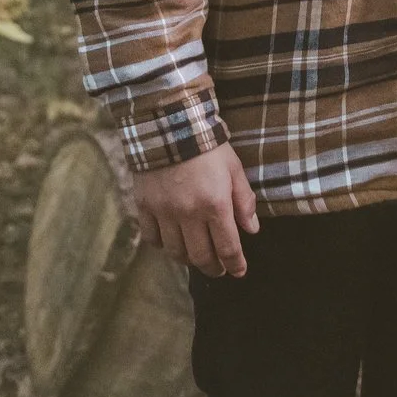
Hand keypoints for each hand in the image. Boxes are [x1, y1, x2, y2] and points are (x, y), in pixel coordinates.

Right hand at [132, 143, 259, 277]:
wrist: (169, 125)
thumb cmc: (207, 145)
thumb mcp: (234, 168)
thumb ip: (244, 200)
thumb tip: (252, 229)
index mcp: (215, 205)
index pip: (227, 247)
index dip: (235, 264)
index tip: (239, 271)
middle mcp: (189, 214)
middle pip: (201, 256)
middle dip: (213, 268)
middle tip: (219, 270)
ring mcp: (164, 213)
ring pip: (176, 252)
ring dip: (189, 260)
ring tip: (197, 257)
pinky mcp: (145, 207)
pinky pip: (152, 238)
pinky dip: (163, 246)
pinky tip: (171, 242)